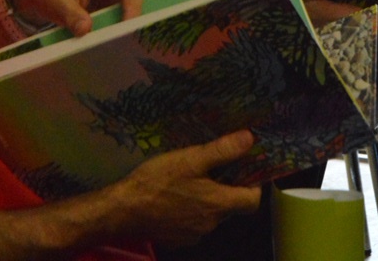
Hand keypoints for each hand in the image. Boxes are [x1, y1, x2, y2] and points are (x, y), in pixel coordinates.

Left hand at [0, 0, 142, 40]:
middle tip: (126, 48)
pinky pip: (109, 27)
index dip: (134, 8)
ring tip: (116, 54)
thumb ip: (70, 13)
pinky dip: (108, 39)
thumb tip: (86, 31)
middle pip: (132, 5)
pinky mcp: (99, 16)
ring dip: (120, 34)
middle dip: (132, 25)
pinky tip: (103, 54)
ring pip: (123, 18)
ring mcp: (105, 4)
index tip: (127, 29)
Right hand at [102, 130, 260, 246]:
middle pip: (231, 206)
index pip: (253, 201)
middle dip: (227, 187)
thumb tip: (250, 139)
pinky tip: (176, 194)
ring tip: (193, 177)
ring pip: (211, 214)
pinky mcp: (178, 239)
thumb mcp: (191, 159)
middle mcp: (211, 225)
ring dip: (208, 197)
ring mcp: (194, 235)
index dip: (254, 185)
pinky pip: (194, 223)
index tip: (247, 168)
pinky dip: (192, 209)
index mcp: (218, 205)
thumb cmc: (159, 181)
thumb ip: (222, 150)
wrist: (124, 210)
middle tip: (216, 165)